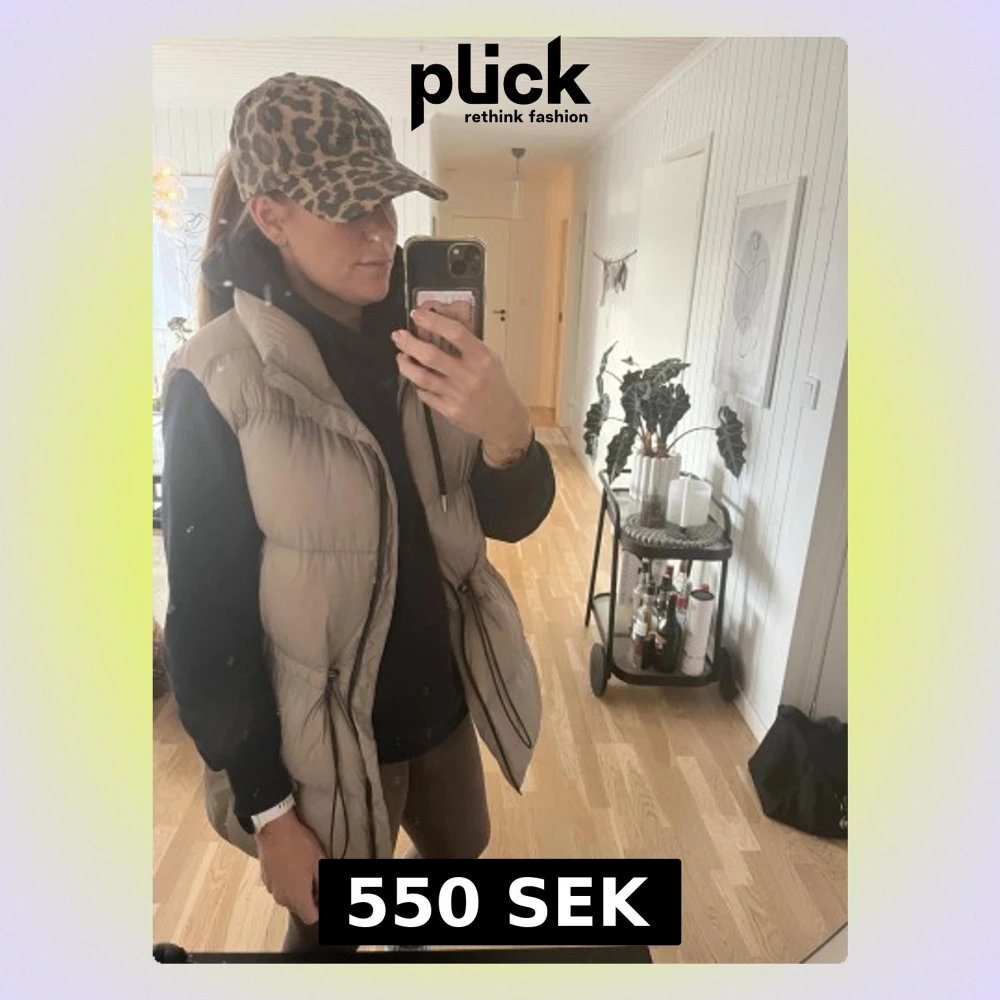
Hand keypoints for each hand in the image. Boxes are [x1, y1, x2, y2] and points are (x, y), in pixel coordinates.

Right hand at [255, 810, 324, 923]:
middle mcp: (282, 898)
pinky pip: (280, 887)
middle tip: (317, 878)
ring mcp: (271, 889)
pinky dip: (287, 882)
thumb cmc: (300, 846)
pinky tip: (292, 864)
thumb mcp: (319, 863)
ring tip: (304, 869)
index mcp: (297, 897)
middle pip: (299, 908)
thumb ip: (324, 884)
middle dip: (310, 898)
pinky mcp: (265, 879)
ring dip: (297, 889)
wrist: (274, 829)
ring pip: (288, 897)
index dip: (320, 909)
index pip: (311, 918)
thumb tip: (326, 894)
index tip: (324, 894)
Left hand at [391, 306, 532, 464]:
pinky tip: (416, 378)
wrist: (504, 419)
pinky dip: (418, 385)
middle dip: (410, 343)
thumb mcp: (490, 359)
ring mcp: (458, 395)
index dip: (433, 321)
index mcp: (482, 358)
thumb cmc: (495, 385)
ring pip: (422, 377)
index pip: (455, 333)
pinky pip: (426, 395)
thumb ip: (468, 344)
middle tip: (398, 336)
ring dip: (406, 365)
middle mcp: (469, 376)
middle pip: (431, 356)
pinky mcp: (450, 411)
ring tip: (401, 356)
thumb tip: (438, 325)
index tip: (417, 314)